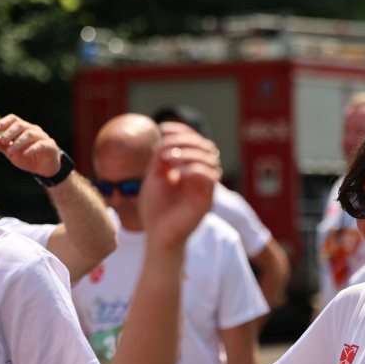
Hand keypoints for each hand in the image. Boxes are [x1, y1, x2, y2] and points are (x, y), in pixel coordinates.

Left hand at [0, 114, 63, 176]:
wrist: (44, 170)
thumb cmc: (28, 158)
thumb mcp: (12, 153)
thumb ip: (2, 146)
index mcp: (24, 129)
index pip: (14, 119)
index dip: (4, 122)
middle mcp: (34, 130)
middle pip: (21, 125)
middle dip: (10, 132)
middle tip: (3, 141)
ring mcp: (43, 138)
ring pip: (30, 134)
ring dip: (18, 142)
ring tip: (10, 151)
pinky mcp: (50, 147)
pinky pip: (41, 145)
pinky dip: (32, 149)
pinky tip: (25, 154)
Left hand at [139, 121, 219, 249]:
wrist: (157, 235)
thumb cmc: (155, 209)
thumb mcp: (154, 176)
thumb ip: (161, 157)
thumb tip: (166, 136)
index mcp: (189, 168)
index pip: (194, 141)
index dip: (182, 130)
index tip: (164, 128)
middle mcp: (201, 176)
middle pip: (205, 145)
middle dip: (185, 140)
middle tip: (165, 147)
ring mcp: (206, 188)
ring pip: (210, 158)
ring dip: (189, 153)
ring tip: (170, 159)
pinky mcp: (207, 200)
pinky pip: (210, 177)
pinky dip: (194, 169)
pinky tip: (178, 173)